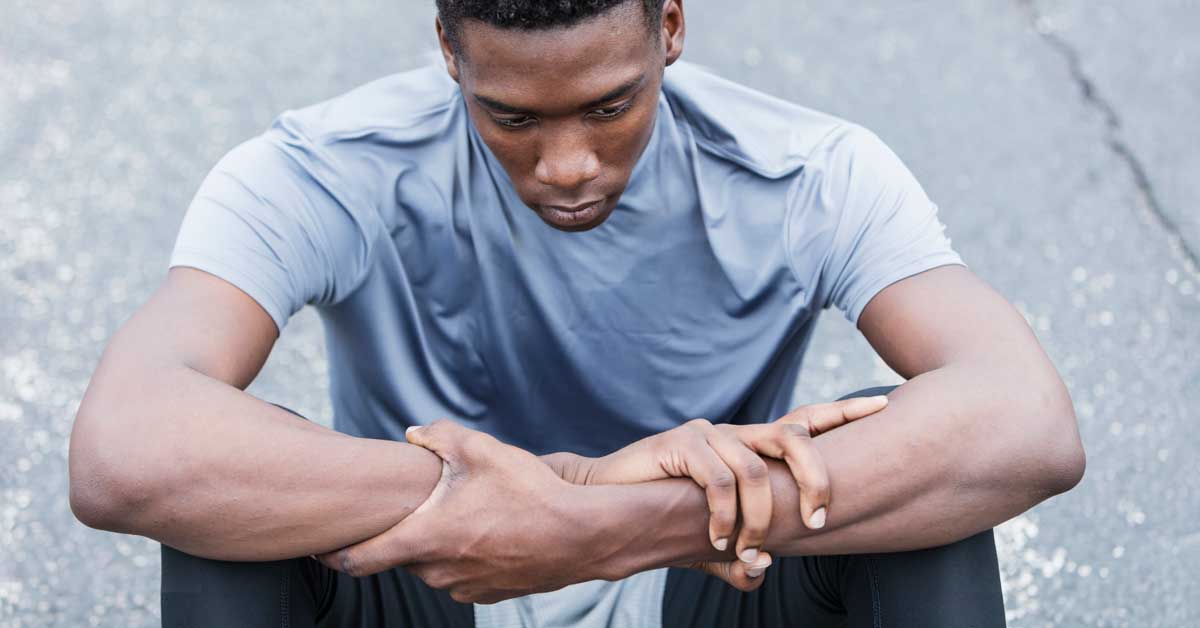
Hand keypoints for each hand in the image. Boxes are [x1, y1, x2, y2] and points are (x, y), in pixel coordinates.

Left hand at [316, 420, 601, 603]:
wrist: (580, 535)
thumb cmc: (529, 492)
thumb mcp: (482, 450)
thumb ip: (439, 437)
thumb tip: (413, 435)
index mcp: (425, 539)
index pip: (359, 560)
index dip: (333, 555)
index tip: (318, 548)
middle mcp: (437, 571)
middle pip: (398, 558)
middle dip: (399, 535)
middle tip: (410, 509)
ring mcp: (463, 586)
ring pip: (432, 566)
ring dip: (434, 545)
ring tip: (460, 515)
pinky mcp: (488, 594)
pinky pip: (461, 575)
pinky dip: (463, 557)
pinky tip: (487, 532)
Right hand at [573, 395, 889, 589]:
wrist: (608, 502)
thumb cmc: (663, 518)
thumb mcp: (709, 544)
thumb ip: (737, 557)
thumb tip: (756, 575)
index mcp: (751, 449)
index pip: (806, 424)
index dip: (843, 414)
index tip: (883, 406)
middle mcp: (736, 434)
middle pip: (795, 435)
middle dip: (817, 476)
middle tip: (819, 519)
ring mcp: (708, 435)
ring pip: (756, 468)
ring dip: (758, 518)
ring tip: (746, 547)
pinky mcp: (679, 443)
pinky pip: (717, 478)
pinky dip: (722, 515)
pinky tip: (712, 540)